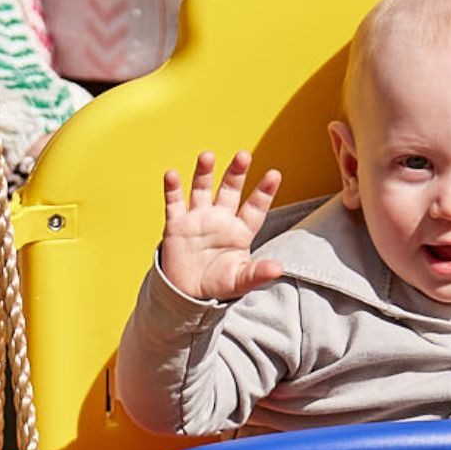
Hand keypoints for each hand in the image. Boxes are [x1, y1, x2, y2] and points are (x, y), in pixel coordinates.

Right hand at [158, 150, 282, 300]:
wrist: (186, 294)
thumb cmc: (217, 285)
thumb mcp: (239, 281)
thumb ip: (257, 273)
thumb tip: (278, 269)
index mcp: (240, 231)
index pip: (255, 208)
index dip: (264, 192)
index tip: (274, 175)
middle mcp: (221, 219)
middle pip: (230, 191)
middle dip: (236, 173)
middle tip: (244, 155)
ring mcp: (198, 219)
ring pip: (202, 189)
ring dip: (204, 173)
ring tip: (207, 156)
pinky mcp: (177, 225)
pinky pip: (174, 203)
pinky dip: (172, 189)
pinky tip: (172, 175)